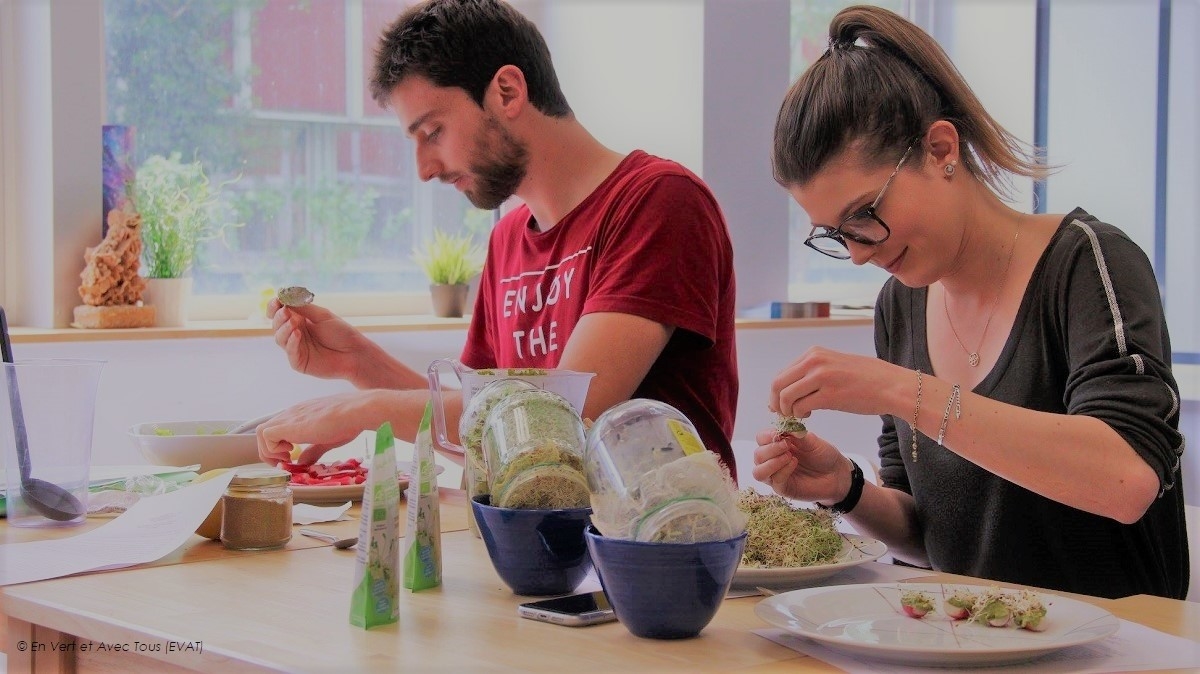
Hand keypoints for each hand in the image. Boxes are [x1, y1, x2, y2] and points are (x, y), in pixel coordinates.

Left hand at [256, 391, 386, 465]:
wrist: (357, 411)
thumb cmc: (349, 422)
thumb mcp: (328, 439)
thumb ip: (313, 450)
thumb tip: (302, 461)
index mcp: (301, 415)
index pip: (278, 428)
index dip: (279, 447)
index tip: (292, 458)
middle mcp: (292, 414)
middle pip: (265, 431)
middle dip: (271, 451)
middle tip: (286, 462)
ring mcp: (289, 417)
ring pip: (261, 432)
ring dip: (269, 450)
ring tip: (287, 459)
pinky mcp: (288, 424)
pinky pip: (265, 435)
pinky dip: (272, 448)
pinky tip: (290, 453)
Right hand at [269, 298, 367, 380]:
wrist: (355, 353)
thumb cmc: (341, 333)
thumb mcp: (322, 316)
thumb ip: (304, 308)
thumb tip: (285, 298)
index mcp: (300, 320)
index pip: (280, 313)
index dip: (275, 306)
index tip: (276, 300)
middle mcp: (295, 333)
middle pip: (277, 325)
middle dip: (279, 317)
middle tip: (285, 311)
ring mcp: (296, 348)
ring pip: (280, 338)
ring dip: (284, 329)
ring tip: (293, 323)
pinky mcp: (299, 362)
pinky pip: (290, 352)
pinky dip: (292, 342)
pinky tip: (297, 334)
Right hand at [750, 426, 850, 503]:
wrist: (837, 474)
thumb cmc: (823, 455)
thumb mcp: (812, 441)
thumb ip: (797, 435)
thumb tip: (785, 428)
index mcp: (777, 445)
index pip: (760, 439)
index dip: (767, 436)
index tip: (779, 434)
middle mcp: (773, 460)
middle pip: (758, 455)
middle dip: (770, 449)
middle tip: (787, 445)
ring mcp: (776, 476)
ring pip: (758, 472)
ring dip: (771, 463)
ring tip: (789, 456)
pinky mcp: (783, 488)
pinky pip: (774, 481)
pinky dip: (782, 470)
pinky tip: (794, 463)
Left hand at [769, 346, 909, 419]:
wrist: (892, 386)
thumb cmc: (867, 379)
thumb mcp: (835, 365)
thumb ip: (812, 372)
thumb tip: (789, 388)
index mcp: (814, 353)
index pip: (782, 374)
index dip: (776, 393)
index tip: (780, 405)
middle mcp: (814, 362)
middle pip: (778, 385)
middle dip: (776, 404)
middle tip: (783, 415)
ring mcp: (821, 377)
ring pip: (786, 397)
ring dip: (787, 411)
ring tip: (800, 415)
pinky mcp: (829, 395)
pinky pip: (800, 407)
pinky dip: (799, 415)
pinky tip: (809, 415)